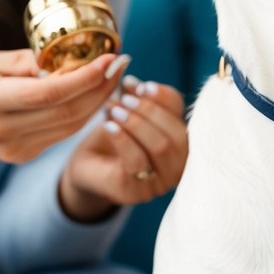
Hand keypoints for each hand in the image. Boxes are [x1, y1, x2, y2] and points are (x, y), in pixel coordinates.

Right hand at [0, 51, 127, 188]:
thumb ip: (29, 62)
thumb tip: (73, 59)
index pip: (48, 93)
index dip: (85, 78)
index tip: (110, 58)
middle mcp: (1, 130)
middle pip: (67, 113)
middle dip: (101, 88)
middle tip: (122, 63)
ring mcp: (15, 149)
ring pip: (72, 126)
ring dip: (100, 100)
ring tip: (115, 74)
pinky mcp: (25, 156)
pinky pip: (64, 133)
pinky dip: (86, 112)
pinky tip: (97, 92)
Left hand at [58, 77, 187, 221]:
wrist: (88, 167)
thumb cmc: (113, 138)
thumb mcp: (129, 114)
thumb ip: (137, 99)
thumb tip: (134, 82)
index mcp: (182, 142)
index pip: (185, 117)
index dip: (166, 98)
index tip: (143, 85)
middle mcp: (179, 165)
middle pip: (176, 134)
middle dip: (150, 111)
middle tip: (125, 99)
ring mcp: (160, 182)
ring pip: (160, 146)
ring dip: (137, 123)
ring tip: (115, 109)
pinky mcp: (137, 191)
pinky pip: (136, 161)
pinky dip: (123, 139)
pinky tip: (108, 126)